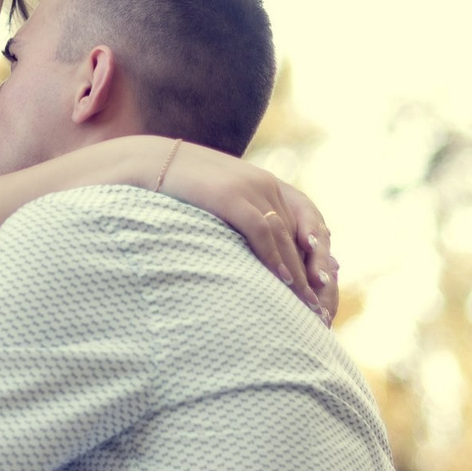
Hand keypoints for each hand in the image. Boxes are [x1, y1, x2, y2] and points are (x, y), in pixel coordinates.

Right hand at [152, 142, 337, 320]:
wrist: (150, 161)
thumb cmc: (180, 188)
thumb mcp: (220, 200)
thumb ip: (243, 216)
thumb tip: (259, 245)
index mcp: (265, 184)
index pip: (301, 225)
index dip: (313, 258)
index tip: (321, 289)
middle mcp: (265, 184)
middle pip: (297, 235)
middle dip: (309, 274)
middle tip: (318, 309)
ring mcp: (249, 188)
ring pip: (284, 236)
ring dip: (298, 272)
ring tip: (306, 303)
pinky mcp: (230, 196)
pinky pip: (261, 230)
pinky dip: (274, 256)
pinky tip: (283, 279)